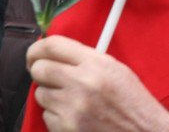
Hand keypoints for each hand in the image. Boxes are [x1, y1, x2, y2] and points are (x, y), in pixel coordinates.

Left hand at [26, 36, 168, 131]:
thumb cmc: (133, 103)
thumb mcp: (115, 69)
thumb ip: (83, 58)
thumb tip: (52, 53)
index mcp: (95, 64)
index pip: (51, 45)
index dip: (36, 49)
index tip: (34, 55)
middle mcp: (82, 83)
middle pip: (39, 69)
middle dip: (40, 73)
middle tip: (49, 78)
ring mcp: (73, 107)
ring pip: (40, 94)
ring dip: (50, 96)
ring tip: (70, 101)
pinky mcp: (68, 127)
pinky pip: (47, 116)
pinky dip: (56, 117)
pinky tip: (74, 117)